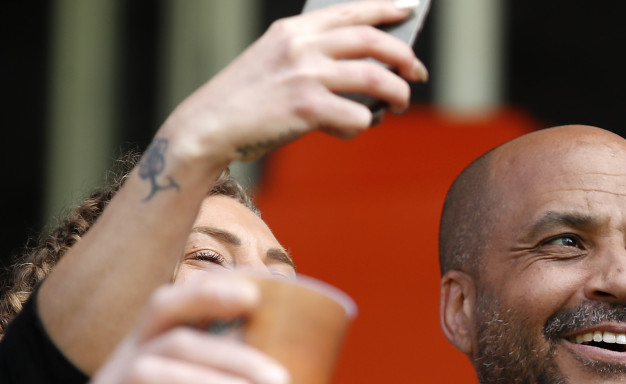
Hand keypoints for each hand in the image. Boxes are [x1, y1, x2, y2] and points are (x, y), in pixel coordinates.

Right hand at [23, 277, 290, 383]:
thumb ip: (218, 383)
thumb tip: (296, 380)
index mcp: (146, 349)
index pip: (170, 305)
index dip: (209, 294)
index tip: (256, 295)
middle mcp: (124, 367)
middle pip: (173, 342)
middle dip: (230, 356)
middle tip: (280, 380)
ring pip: (148, 377)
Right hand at [160, 0, 428, 167]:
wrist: (209, 126)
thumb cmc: (246, 99)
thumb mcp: (274, 59)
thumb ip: (312, 54)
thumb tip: (367, 67)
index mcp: (294, 29)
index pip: (351, 11)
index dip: (386, 9)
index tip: (410, 9)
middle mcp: (302, 46)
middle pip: (373, 41)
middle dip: (404, 56)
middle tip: (417, 72)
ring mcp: (305, 75)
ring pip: (377, 79)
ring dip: (397, 94)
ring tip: (397, 105)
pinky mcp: (308, 108)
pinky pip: (358, 117)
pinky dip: (361, 126)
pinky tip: (346, 129)